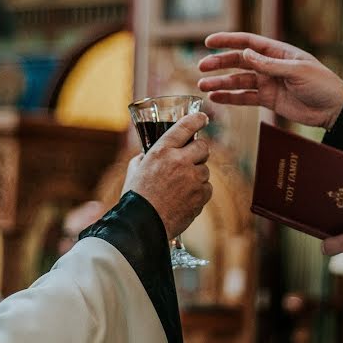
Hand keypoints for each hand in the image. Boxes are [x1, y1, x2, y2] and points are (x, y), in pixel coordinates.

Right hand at [123, 112, 211, 239]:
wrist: (142, 224)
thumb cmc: (135, 196)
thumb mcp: (135, 169)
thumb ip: (146, 156)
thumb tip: (149, 153)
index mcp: (162, 150)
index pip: (185, 126)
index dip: (197, 119)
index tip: (203, 118)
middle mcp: (180, 161)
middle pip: (203, 147)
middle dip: (199, 152)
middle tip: (191, 160)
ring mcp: (192, 179)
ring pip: (205, 170)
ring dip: (197, 175)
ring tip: (180, 187)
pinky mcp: (200, 196)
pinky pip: (207, 188)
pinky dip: (199, 192)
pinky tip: (184, 198)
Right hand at [197, 32, 342, 128]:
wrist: (334, 109)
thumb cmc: (322, 84)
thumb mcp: (297, 71)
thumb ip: (269, 65)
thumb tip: (245, 54)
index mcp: (278, 52)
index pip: (248, 42)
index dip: (228, 40)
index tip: (208, 41)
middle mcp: (270, 65)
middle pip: (239, 61)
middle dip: (219, 63)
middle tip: (201, 67)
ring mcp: (268, 83)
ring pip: (238, 81)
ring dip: (220, 82)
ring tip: (203, 86)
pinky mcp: (268, 100)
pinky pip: (245, 97)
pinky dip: (230, 97)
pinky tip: (216, 98)